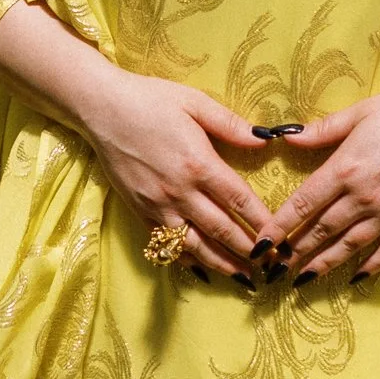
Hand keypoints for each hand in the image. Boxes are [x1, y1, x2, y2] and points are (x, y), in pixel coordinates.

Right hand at [80, 70, 271, 279]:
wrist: (100, 108)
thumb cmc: (149, 100)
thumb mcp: (195, 102)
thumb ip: (231, 124)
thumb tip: (266, 139)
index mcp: (199, 164)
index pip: (240, 201)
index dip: (262, 222)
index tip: (279, 237)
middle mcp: (180, 192)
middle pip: (222, 230)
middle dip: (248, 250)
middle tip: (270, 266)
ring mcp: (158, 206)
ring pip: (195, 245)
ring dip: (221, 264)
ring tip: (243, 278)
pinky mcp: (140, 212)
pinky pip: (167, 244)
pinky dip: (186, 261)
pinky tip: (202, 270)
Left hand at [254, 86, 379, 282]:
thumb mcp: (361, 113)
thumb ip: (322, 130)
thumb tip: (286, 137)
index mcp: (345, 168)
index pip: (302, 204)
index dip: (278, 227)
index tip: (261, 245)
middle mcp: (363, 196)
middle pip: (321, 230)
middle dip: (295, 252)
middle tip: (274, 270)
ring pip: (349, 245)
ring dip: (324, 264)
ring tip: (303, 280)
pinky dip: (371, 267)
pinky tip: (355, 280)